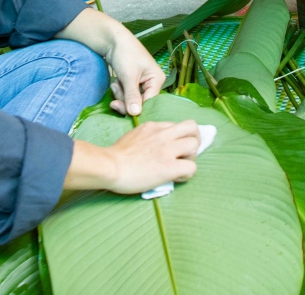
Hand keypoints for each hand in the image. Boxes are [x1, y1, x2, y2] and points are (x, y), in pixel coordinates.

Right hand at [65, 120, 200, 193]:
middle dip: (194, 139)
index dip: (179, 137)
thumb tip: (154, 147)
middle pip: (192, 127)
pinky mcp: (169, 167)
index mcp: (153, 126)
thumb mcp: (133, 135)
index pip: (177, 125)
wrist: (109, 167)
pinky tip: (176, 178)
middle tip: (187, 153)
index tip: (173, 147)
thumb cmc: (115, 155)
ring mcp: (167, 149)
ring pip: (194, 145)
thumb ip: (147, 137)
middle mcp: (163, 134)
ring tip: (181, 166)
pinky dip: (187, 174)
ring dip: (191, 157)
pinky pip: (191, 167)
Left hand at [105, 29, 164, 116]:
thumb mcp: (128, 76)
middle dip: (125, 100)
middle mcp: (152, 83)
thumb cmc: (125, 53)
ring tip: (116, 83)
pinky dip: (119, 90)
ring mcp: (141, 83)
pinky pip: (126, 94)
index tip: (120, 109)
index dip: (136, 109)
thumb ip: (132, 96)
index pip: (149, 102)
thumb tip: (135, 114)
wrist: (112, 40)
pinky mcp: (132, 82)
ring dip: (121, 94)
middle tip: (114, 101)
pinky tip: (115, 82)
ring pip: (131, 100)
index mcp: (157, 80)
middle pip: (140, 103)